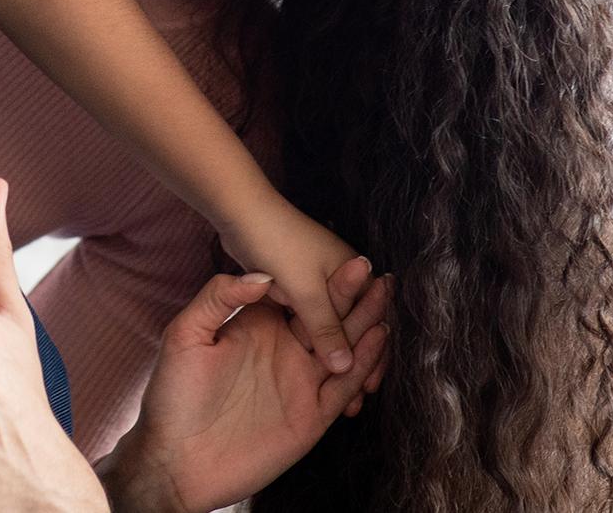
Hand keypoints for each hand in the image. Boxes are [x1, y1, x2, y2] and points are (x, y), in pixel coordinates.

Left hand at [107, 258, 390, 512]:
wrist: (175, 456)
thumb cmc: (172, 391)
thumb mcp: (186, 332)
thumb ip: (219, 298)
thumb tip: (261, 277)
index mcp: (257, 325)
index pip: (299, 298)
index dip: (326, 282)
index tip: (354, 261)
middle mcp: (283, 349)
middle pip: (328, 320)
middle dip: (356, 300)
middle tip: (385, 278)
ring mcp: (299, 381)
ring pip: (342, 351)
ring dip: (366, 328)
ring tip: (387, 304)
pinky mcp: (310, 415)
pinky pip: (342, 386)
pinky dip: (362, 364)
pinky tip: (377, 342)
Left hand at [216, 190, 364, 377]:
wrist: (240, 212)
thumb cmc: (277, 244)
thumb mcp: (305, 289)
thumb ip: (325, 328)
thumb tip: (346, 365)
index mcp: (352, 273)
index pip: (373, 322)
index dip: (373, 356)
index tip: (370, 387)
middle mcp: (338, 279)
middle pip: (354, 329)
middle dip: (357, 363)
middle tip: (357, 400)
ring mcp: (313, 284)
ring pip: (330, 329)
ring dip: (336, 357)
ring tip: (339, 395)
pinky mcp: (292, 288)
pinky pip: (309, 324)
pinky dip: (314, 345)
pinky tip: (312, 368)